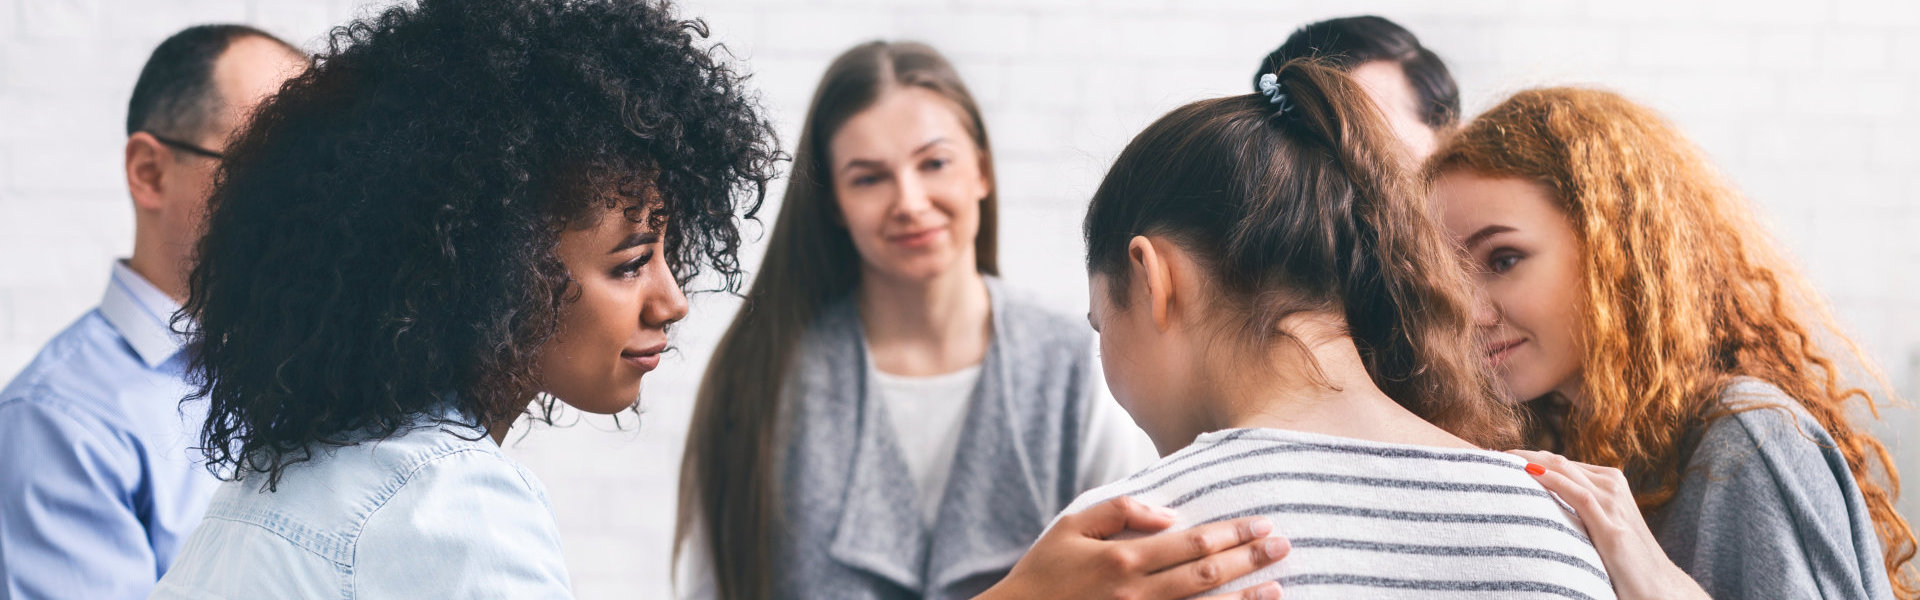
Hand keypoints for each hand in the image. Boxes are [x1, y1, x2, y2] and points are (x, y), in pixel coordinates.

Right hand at [977, 496, 1286, 599]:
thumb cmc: (1045, 571)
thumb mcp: (1072, 527)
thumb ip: (1120, 512)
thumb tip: (1169, 515)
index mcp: (1123, 559)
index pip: (1191, 543)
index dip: (1231, 534)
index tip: (1260, 524)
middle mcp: (1137, 594)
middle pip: (1207, 576)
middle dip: (1249, 559)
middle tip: (1283, 545)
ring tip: (1277, 587)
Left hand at [1511, 450, 1709, 599]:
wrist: (1658, 587)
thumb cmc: (1625, 560)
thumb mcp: (1599, 526)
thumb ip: (1577, 510)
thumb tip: (1541, 504)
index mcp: (1609, 482)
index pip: (1562, 463)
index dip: (1530, 458)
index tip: (1500, 459)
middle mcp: (1612, 485)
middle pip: (1559, 461)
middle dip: (1524, 455)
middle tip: (1492, 455)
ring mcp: (1614, 503)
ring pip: (1565, 471)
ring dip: (1530, 462)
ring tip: (1500, 460)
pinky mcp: (1611, 526)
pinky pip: (1577, 494)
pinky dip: (1550, 481)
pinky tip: (1528, 474)